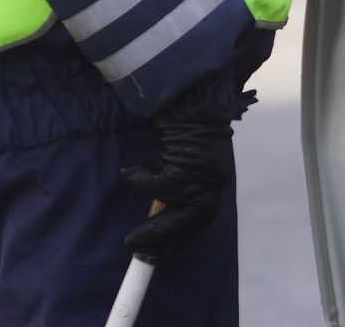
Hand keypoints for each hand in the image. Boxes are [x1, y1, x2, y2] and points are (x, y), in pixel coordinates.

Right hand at [120, 102, 239, 260]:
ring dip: (153, 229)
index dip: (179, 241)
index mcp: (214, 179)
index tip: (159, 256)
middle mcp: (214, 179)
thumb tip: (157, 207)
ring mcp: (204, 171)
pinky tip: (129, 172)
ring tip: (131, 239)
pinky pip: (163, 183)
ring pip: (176, 209)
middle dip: (164, 242)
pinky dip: (143, 181)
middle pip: (190, 222)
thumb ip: (177, 179)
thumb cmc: (185, 118)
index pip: (199, 221)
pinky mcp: (191, 159)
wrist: (194, 87)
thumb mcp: (185, 154)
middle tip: (139, 254)